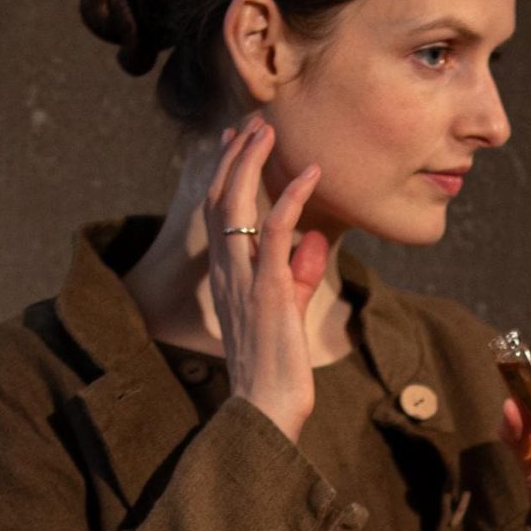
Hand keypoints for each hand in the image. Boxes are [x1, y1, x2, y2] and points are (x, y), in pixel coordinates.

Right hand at [199, 114, 328, 441]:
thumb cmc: (278, 366)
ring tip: (269, 131)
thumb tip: (311, 241)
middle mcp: (227, 271)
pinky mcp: (268, 288)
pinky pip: (276, 230)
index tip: (238, 141)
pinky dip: (291, 197)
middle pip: (220, 198)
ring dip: (253, 163)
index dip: (227, 173)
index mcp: (226, 276)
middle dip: (235, 157)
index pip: (219, 213)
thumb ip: (297, 273)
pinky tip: (310, 174)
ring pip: (237, 204)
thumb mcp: (288, 310)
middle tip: (253, 124)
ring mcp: (244, 278)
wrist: (268, 406)